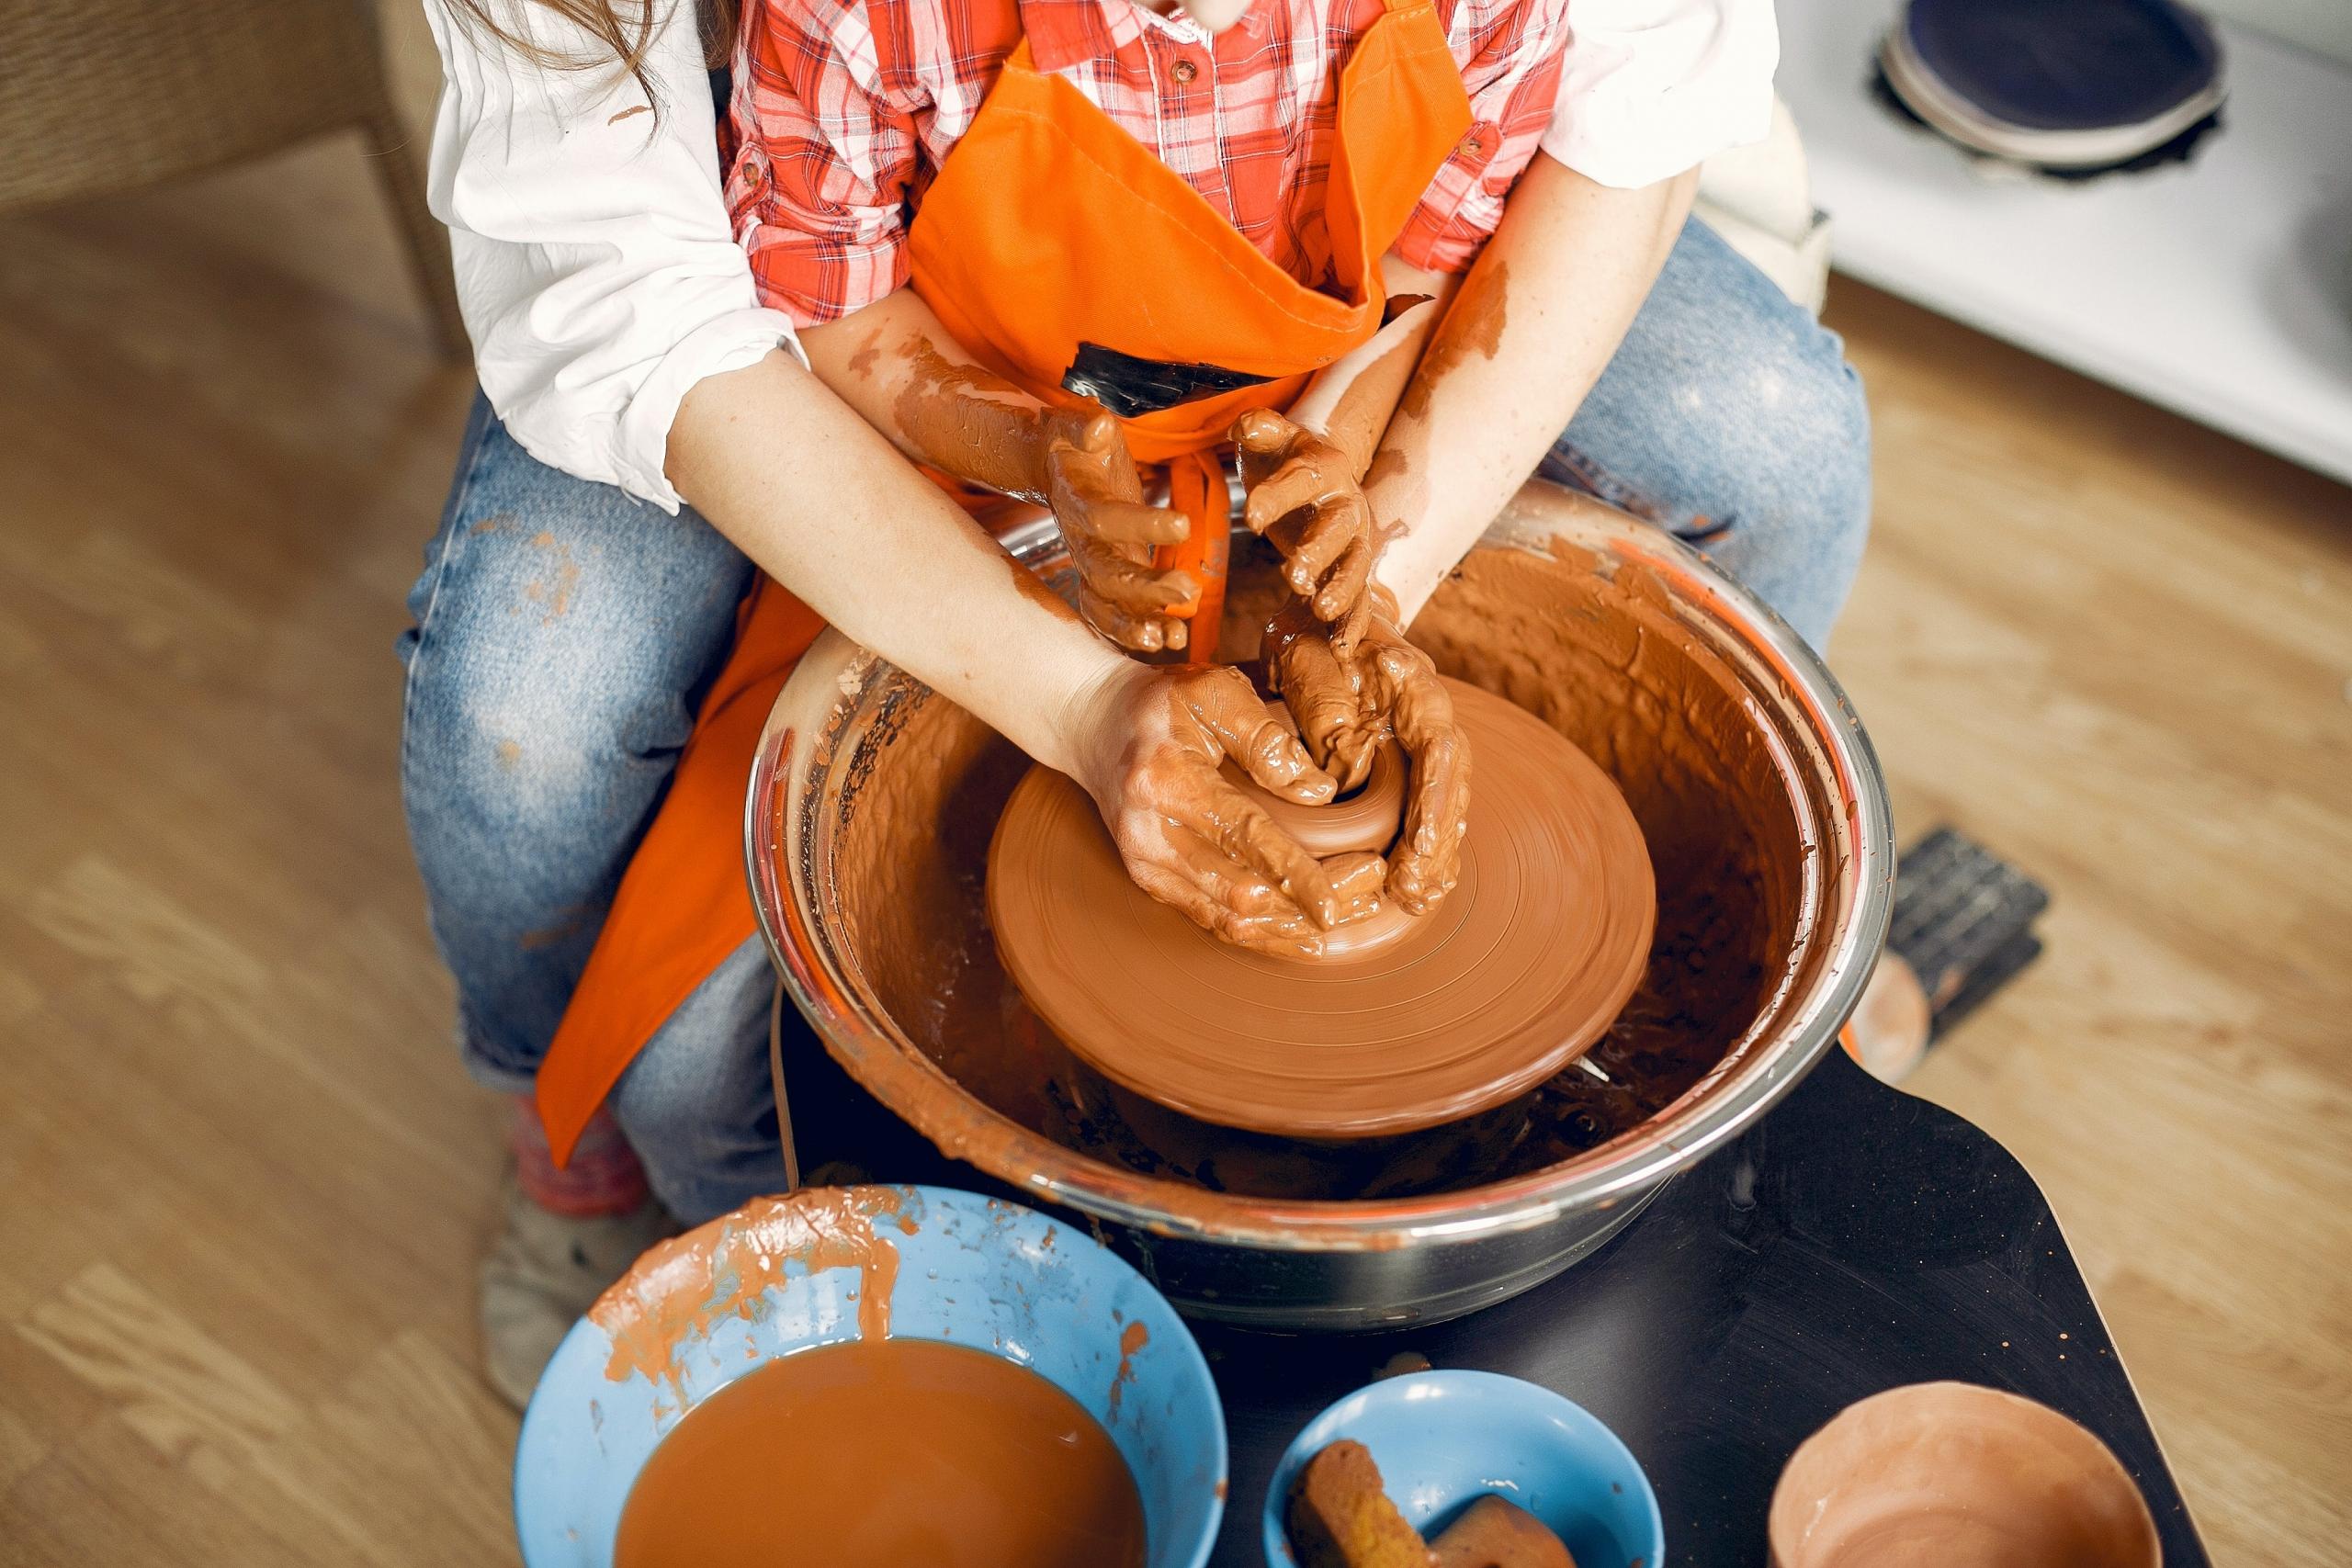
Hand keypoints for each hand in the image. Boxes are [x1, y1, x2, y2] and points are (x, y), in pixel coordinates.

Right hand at [1042, 409, 1195, 651]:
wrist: (1051, 467)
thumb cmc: (1071, 443)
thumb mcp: (1074, 423)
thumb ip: (1083, 426)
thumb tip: (1099, 429)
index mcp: (1077, 501)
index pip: (1106, 518)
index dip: (1142, 524)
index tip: (1184, 525)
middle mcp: (1080, 541)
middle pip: (1105, 574)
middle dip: (1145, 588)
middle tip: (1188, 591)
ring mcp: (1090, 564)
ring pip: (1106, 604)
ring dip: (1137, 624)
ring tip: (1173, 639)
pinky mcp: (1105, 577)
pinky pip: (1114, 613)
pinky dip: (1138, 630)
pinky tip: (1172, 641)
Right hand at [1064, 661, 1384, 956]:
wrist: (1090, 726)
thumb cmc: (1161, 705)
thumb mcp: (1214, 692)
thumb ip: (1267, 738)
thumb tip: (1320, 792)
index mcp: (1168, 781)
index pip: (1243, 838)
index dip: (1295, 875)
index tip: (1339, 900)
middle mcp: (1151, 835)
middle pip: (1242, 893)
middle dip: (1309, 905)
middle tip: (1370, 894)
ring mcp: (1147, 866)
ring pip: (1229, 920)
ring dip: (1293, 928)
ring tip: (1352, 916)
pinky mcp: (1151, 883)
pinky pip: (1213, 922)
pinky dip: (1263, 934)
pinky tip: (1306, 937)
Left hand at [1232, 408, 1376, 646]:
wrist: (1318, 476)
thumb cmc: (1285, 457)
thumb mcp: (1270, 437)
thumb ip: (1258, 427)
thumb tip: (1244, 426)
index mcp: (1326, 467)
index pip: (1301, 478)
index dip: (1277, 496)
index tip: (1250, 515)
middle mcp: (1348, 506)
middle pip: (1336, 529)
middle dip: (1318, 552)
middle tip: (1294, 574)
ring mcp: (1355, 543)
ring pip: (1353, 568)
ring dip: (1341, 591)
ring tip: (1321, 611)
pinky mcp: (1352, 572)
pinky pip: (1359, 600)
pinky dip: (1352, 624)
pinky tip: (1342, 650)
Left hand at [1266, 589, 1469, 914]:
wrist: (1316, 619)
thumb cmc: (1308, 634)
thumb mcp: (1306, 655)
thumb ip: (1325, 700)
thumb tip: (1345, 761)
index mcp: (1413, 685)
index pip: (1441, 745)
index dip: (1436, 798)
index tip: (1421, 843)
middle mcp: (1429, 717)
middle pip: (1452, 784)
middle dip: (1438, 841)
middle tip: (1415, 888)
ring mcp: (1422, 742)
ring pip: (1445, 803)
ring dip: (1435, 854)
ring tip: (1416, 899)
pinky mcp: (1408, 765)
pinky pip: (1426, 810)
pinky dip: (1424, 850)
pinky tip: (1415, 889)